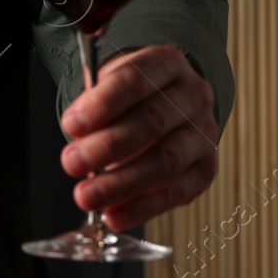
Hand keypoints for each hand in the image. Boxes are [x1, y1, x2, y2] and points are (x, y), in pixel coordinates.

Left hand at [58, 43, 218, 231]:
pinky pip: (176, 192)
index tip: (71, 125)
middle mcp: (193, 95)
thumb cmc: (131, 94)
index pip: (135, 81)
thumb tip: (80, 138)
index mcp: (167, 63)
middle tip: (71, 163)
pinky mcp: (207, 168)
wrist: (170, 102)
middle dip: (107, 146)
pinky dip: (143, 207)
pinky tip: (114, 214)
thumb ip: (96, 105)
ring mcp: (205, 133)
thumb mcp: (111, 82)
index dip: (101, 104)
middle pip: (151, 121)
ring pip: (165, 161)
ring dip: (122, 183)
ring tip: (87, 195)